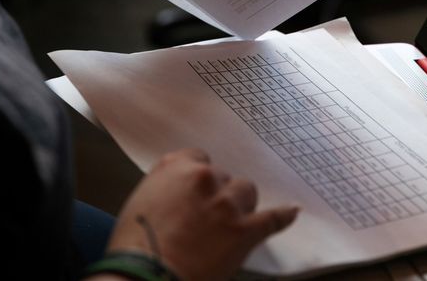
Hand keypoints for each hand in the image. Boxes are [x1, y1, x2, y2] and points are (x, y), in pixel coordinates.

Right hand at [107, 148, 298, 280]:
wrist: (145, 275)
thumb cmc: (133, 246)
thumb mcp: (140, 202)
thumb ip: (166, 188)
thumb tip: (179, 196)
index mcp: (174, 167)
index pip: (198, 157)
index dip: (199, 178)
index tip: (198, 191)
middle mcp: (203, 177)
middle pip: (223, 176)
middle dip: (218, 193)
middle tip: (207, 218)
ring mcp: (225, 203)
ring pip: (246, 191)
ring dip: (240, 205)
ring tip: (229, 225)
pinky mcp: (243, 230)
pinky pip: (272, 218)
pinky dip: (283, 216)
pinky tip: (292, 212)